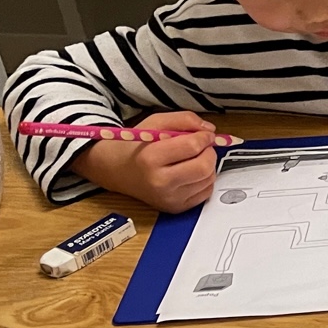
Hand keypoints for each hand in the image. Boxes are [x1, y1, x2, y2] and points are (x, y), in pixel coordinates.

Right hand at [68, 111, 218, 213]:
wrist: (117, 170)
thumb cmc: (137, 147)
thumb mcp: (155, 123)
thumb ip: (184, 120)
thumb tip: (210, 129)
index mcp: (151, 158)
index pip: (192, 146)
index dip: (204, 137)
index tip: (204, 134)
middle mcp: (160, 182)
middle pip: (204, 167)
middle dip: (209, 152)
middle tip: (201, 146)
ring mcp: (169, 198)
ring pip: (209, 179)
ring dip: (207, 165)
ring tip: (191, 159)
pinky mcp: (176, 208)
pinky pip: (206, 192)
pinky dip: (204, 180)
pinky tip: (190, 173)